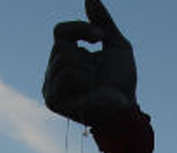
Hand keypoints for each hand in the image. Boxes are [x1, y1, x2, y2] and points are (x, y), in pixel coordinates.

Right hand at [43, 0, 135, 126]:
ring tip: (92, 86)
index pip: (60, 30)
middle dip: (86, 56)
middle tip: (96, 74)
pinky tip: (90, 93)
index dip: (80, 29)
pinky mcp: (53, 101)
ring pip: (63, 60)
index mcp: (64, 57)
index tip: (100, 38)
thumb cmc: (122, 80)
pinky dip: (85, 81)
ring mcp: (50, 87)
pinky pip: (67, 75)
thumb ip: (102, 21)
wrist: (127, 107)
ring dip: (86, 70)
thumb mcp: (116, 44)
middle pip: (60, 46)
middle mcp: (53, 72)